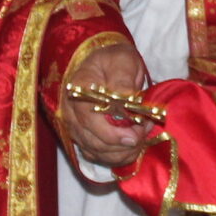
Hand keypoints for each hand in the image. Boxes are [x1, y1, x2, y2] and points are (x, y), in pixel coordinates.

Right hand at [59, 40, 154, 173]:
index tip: (136, 136)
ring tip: (141, 136)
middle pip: (93, 142)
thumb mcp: (123, 60)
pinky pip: (99, 156)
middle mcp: (71, 111)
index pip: (90, 120)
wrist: (106, 63)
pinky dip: (118, 156)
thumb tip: (128, 102)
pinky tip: (133, 146)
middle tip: (144, 132)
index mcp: (79, 89)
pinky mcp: (84, 138)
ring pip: (97, 153)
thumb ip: (123, 80)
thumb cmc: (115, 60)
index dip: (113, 134)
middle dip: (123, 144)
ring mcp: (76, 127)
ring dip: (123, 152)